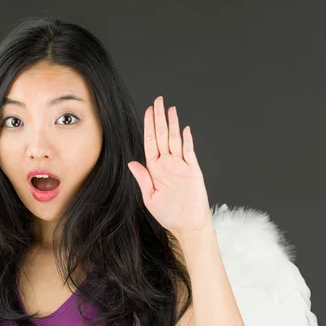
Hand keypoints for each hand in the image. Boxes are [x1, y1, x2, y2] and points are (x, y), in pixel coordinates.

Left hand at [127, 96, 211, 239]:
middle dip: (159, 118)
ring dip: (173, 125)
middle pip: (162, 136)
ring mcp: (181, 166)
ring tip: (170, 109)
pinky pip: (190, 152)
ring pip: (175, 140)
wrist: (187, 225)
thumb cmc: (168, 214)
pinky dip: (187, 140)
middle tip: (158, 101)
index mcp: (155, 169)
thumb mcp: (150, 197)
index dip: (148, 126)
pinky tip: (184, 129)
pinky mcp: (193, 171)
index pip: (150, 143)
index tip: (148, 111)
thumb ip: (142, 179)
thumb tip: (132, 162)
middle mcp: (167, 164)